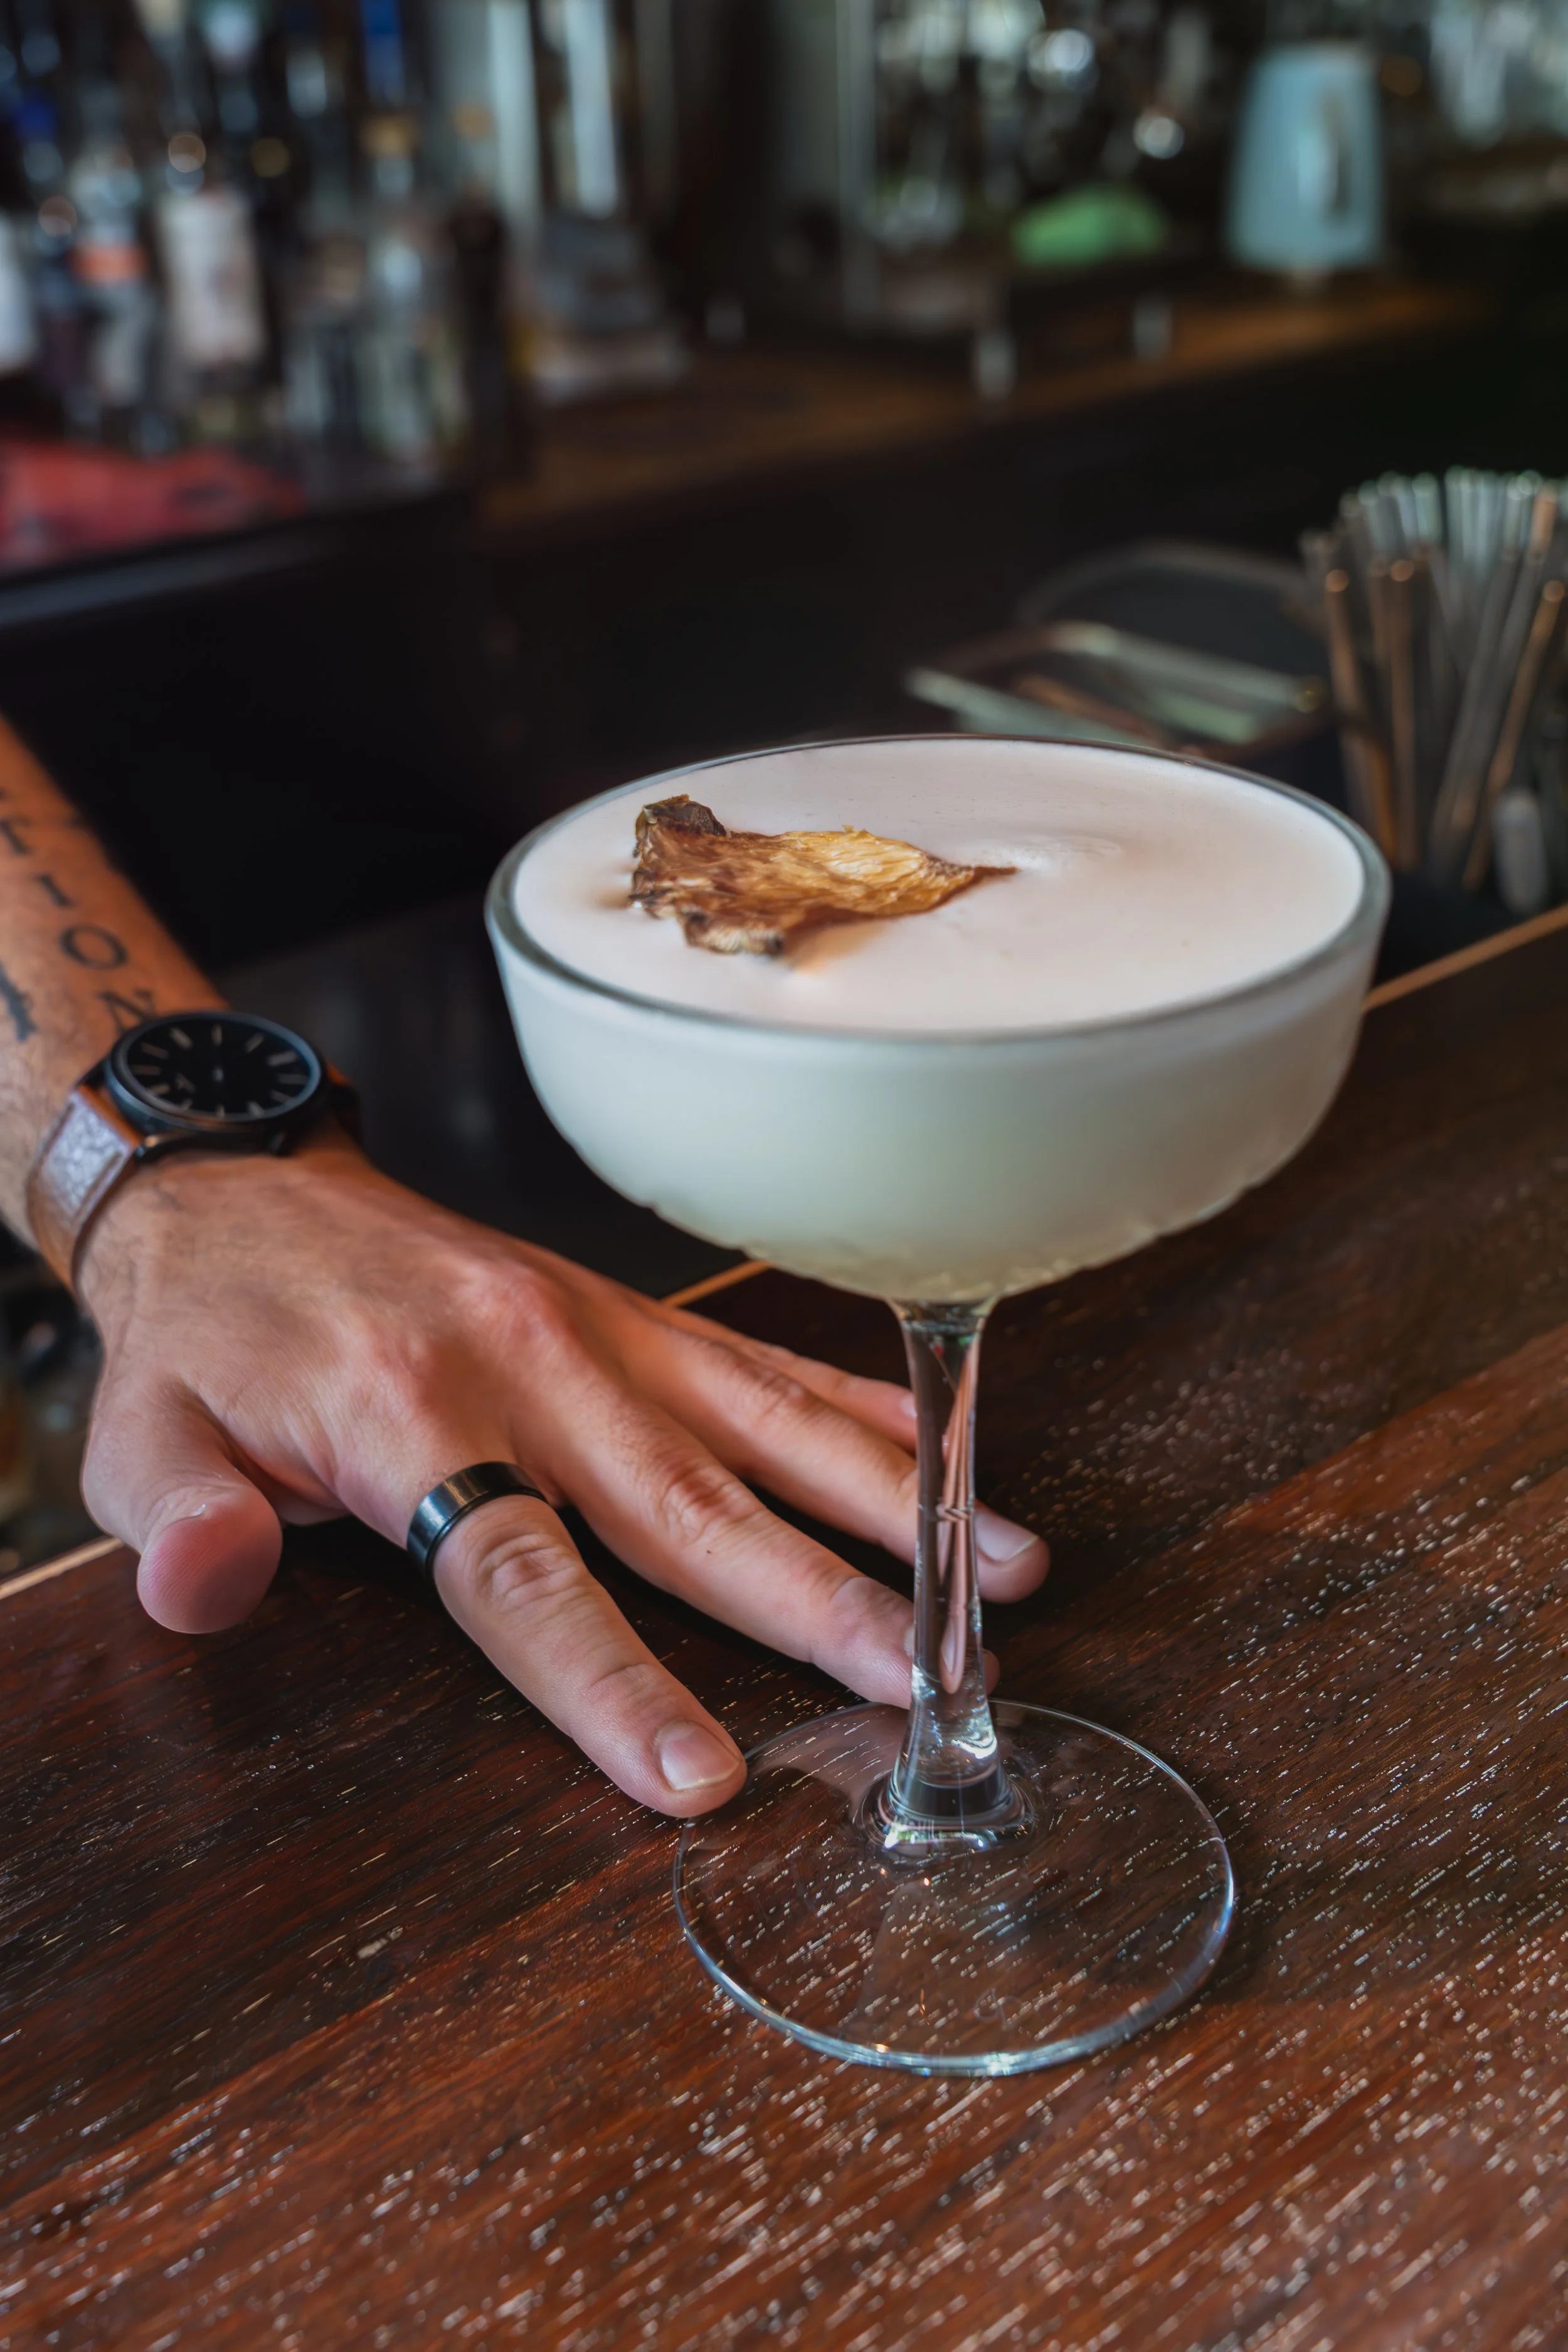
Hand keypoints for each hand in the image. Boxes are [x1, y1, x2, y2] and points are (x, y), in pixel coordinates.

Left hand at [77, 1139, 1048, 1814]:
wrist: (250, 1195)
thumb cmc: (212, 1340)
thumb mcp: (142, 1436)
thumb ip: (176, 1519)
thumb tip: (210, 1586)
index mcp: (409, 1418)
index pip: (523, 1577)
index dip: (614, 1681)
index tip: (702, 1775)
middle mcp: (529, 1369)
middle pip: (687, 1504)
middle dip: (814, 1599)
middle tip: (922, 1680)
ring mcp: (598, 1331)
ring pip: (762, 1425)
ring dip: (884, 1504)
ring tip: (996, 1572)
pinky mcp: (630, 1313)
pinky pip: (761, 1357)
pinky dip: (858, 1403)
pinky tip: (944, 1451)